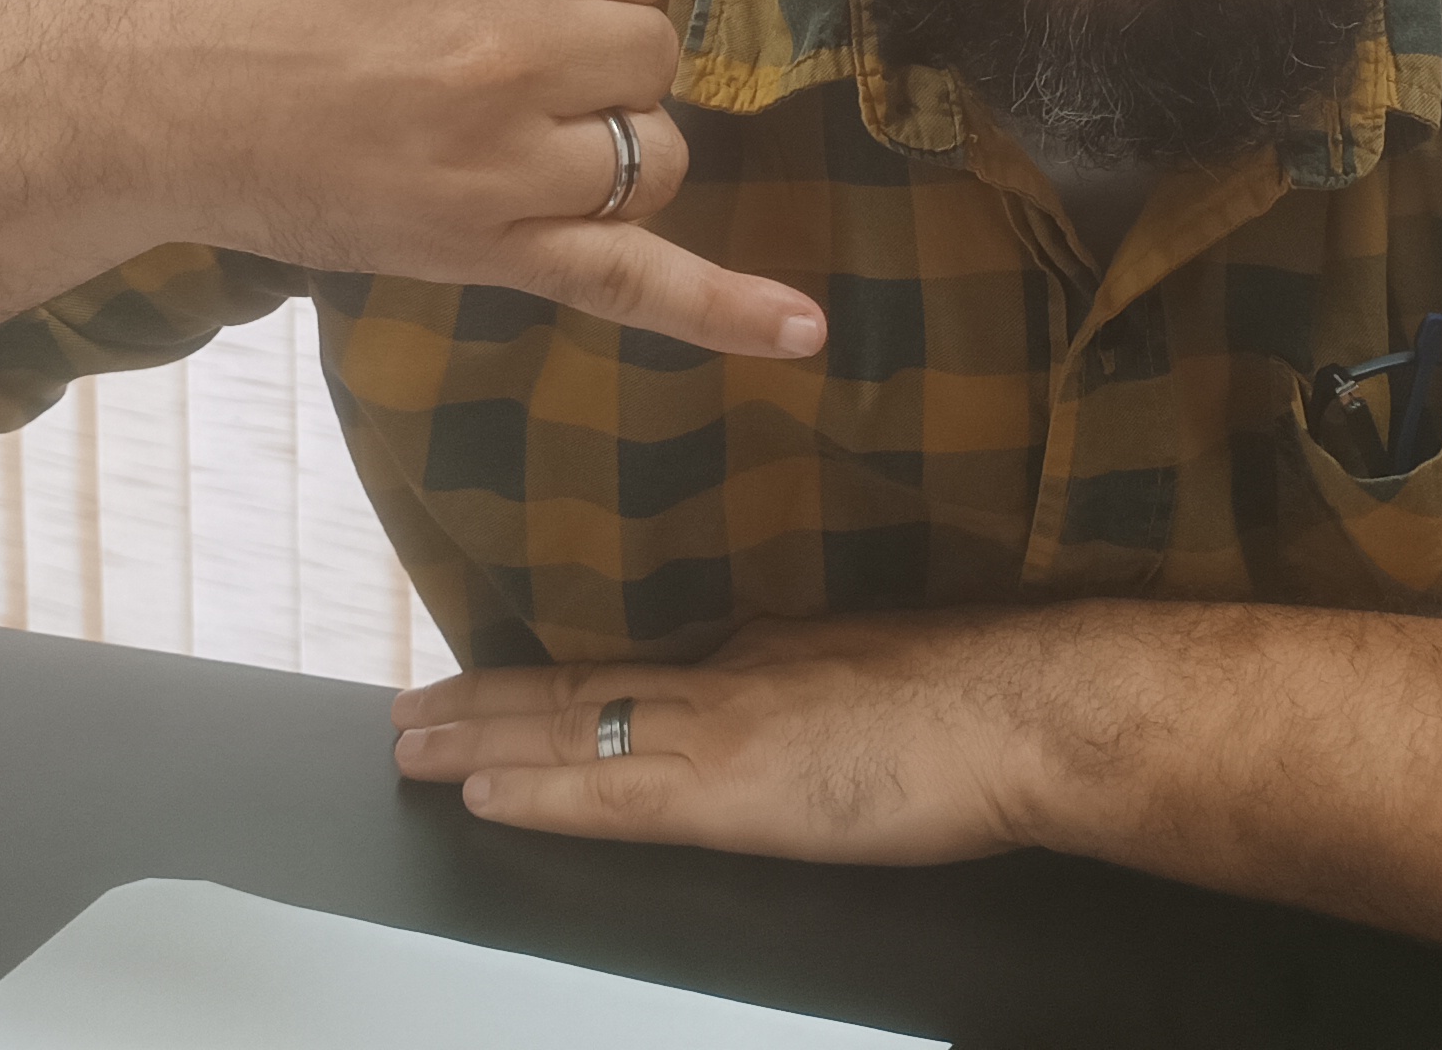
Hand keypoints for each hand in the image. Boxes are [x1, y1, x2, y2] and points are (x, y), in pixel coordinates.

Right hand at [119, 0, 824, 362]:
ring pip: (650, 147)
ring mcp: (500, 149)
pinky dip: (725, 310)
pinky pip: (631, 277)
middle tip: (478, 44)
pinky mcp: (482, 243)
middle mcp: (511, 33)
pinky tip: (805, 338)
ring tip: (507, 123)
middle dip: (591, 47)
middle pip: (653, 46)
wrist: (141, 79)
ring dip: (608, 140)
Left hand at [386, 609, 1097, 864]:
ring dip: (481, 739)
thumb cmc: (992, 685)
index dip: (556, 676)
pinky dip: (536, 794)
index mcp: (767, 644)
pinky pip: (609, 794)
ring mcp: (723, 726)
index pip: (636, 663)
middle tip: (409, 709)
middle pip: (582, 684)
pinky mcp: (731, 787)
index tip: (499, 680)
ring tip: (411, 744)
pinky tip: (481, 797)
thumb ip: (823, 675)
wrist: (1031, 703)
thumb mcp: (887, 657)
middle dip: (488, 701)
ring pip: (573, 729)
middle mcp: (728, 672)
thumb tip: (795, 693)